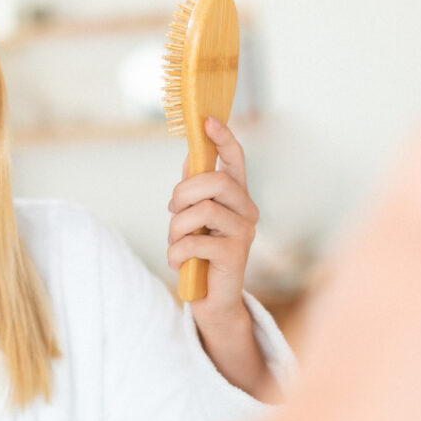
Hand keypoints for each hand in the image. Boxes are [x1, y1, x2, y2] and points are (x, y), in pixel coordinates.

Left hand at [167, 117, 258, 325]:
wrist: (211, 299)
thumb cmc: (201, 255)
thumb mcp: (193, 219)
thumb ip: (194, 191)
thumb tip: (190, 156)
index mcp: (236, 197)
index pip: (235, 160)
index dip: (223, 138)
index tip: (207, 120)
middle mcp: (246, 210)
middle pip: (214, 180)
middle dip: (183, 193)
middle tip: (173, 212)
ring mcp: (243, 232)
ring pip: (203, 209)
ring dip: (177, 227)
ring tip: (175, 243)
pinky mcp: (234, 254)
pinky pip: (195, 241)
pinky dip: (177, 252)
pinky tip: (178, 261)